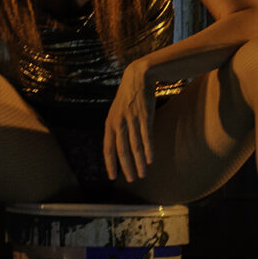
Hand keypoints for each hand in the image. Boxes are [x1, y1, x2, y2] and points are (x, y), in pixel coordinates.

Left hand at [103, 63, 157, 184]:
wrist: (137, 78)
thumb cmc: (127, 98)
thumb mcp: (116, 113)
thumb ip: (116, 129)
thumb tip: (118, 147)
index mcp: (109, 124)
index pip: (108, 148)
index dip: (110, 164)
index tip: (113, 177)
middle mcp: (118, 123)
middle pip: (121, 150)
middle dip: (126, 167)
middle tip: (132, 180)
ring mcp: (132, 120)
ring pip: (135, 146)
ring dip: (139, 162)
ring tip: (142, 175)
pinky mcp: (145, 116)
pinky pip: (146, 136)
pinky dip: (148, 149)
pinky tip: (150, 160)